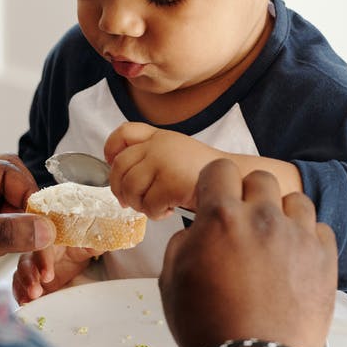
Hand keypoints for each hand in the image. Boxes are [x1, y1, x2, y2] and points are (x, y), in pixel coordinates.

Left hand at [0, 155, 55, 289]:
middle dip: (34, 217)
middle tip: (46, 247)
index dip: (29, 195)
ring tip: (41, 273)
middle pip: (14, 189)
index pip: (7, 171)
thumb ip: (0, 233)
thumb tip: (45, 227)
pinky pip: (4, 235)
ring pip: (13, 214)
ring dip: (31, 240)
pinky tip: (27, 276)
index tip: (43, 226)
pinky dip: (19, 252)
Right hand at [11, 244, 101, 303]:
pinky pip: (19, 286)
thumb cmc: (76, 249)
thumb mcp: (86, 247)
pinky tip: (25, 304)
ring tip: (28, 301)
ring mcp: (31, 267)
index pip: (43, 247)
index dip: (43, 260)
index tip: (47, 276)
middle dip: (29, 277)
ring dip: (23, 287)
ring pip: (21, 274)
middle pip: (27, 261)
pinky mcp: (28, 281)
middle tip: (35, 292)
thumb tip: (99, 244)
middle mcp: (37, 252)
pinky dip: (20, 295)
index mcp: (51, 241)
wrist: (71, 260)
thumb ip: (91, 245)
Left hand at [105, 123, 224, 217]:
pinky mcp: (170, 182)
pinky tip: (168, 210)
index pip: (124, 132)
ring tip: (154, 207)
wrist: (235, 180)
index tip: (111, 164)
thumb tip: (120, 180)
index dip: (111, 149)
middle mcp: (159, 145)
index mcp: (160, 136)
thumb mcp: (177, 153)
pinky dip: (154, 214)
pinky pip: (148, 204)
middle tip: (129, 201)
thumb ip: (152, 157)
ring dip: (138, 204)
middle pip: (119, 166)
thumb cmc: (204, 174)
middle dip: (119, 188)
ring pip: (130, 188)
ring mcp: (164, 162)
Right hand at [159, 159, 336, 346]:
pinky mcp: (324, 257)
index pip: (220, 169)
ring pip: (295, 199)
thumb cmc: (212, 328)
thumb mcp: (172, 281)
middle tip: (244, 220)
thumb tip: (195, 231)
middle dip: (249, 194)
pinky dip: (307, 237)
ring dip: (282, 213)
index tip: (216, 195)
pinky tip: (294, 258)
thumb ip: (182, 243)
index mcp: (221, 218)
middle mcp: (262, 218)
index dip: (215, 182)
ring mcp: (297, 235)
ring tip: (273, 239)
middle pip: (261, 178)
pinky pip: (320, 228)